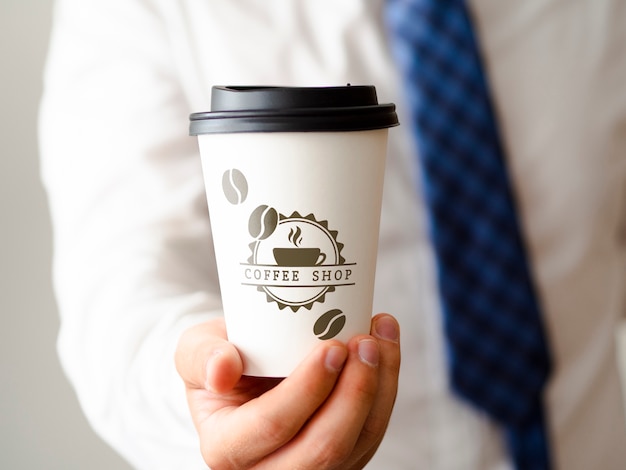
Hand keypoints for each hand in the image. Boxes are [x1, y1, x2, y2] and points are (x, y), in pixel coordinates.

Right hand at [175, 313, 400, 468]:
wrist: (242, 372)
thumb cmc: (221, 358)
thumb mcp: (195, 350)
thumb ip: (201, 356)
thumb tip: (223, 370)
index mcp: (227, 447)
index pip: (273, 424)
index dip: (308, 389)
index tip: (332, 347)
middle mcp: (268, 469)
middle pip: (323, 449)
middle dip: (354, 394)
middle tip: (365, 342)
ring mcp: (308, 468)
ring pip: (356, 445)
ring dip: (378, 389)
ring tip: (380, 339)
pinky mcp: (339, 458)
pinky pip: (370, 434)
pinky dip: (384, 390)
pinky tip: (384, 349)